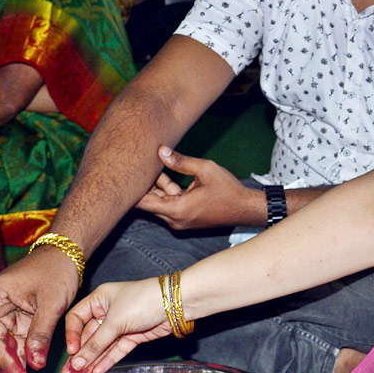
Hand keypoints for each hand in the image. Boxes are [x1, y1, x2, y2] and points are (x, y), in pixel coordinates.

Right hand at [0, 251, 80, 372]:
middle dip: (5, 368)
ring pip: (5, 350)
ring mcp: (8, 318)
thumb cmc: (55, 270)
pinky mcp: (21, 325)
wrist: (67, 257)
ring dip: (12, 372)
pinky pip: (19, 348)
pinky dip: (23, 364)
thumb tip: (33, 362)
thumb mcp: (51, 300)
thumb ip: (41, 331)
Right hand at [61, 278, 172, 372]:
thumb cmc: (143, 301)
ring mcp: (120, 325)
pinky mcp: (132, 336)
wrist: (175, 304)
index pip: (76, 318)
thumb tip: (77, 363)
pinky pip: (115, 351)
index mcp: (99, 299)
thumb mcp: (115, 321)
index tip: (72, 352)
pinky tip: (95, 372)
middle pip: (88, 337)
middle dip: (79, 356)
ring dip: (91, 363)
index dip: (72, 336)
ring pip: (101, 347)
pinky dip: (106, 361)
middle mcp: (107, 312)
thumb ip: (96, 344)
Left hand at [136, 145, 261, 229]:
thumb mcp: (205, 169)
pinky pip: (168, 206)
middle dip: (144, 185)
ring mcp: (180, 222)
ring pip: (158, 204)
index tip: (128, 172)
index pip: (143, 202)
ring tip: (156, 166)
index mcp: (178, 209)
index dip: (133, 188)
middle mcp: (175, 220)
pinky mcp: (185, 220)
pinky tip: (167, 176)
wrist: (245, 208)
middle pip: (148, 203)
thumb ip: (180, 161)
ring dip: (156, 188)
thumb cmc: (228, 189)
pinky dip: (166, 193)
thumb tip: (160, 150)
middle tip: (139, 165)